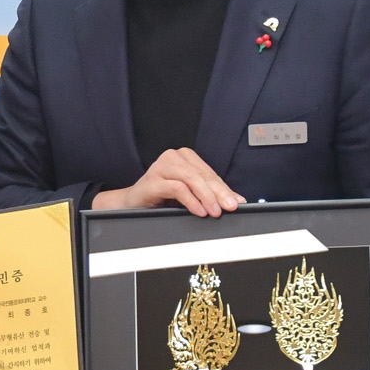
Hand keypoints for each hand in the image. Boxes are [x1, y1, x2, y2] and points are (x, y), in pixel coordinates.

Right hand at [92, 148, 244, 217]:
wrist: (131, 204)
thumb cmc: (160, 198)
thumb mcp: (189, 195)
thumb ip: (209, 194)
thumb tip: (235, 200)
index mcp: (185, 158)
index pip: (209, 173)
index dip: (225, 188)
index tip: (237, 201)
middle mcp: (173, 157)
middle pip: (202, 175)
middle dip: (219, 193)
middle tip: (230, 207)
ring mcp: (161, 166)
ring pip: (192, 179)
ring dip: (206, 197)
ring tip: (215, 211)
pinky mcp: (152, 180)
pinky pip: (177, 188)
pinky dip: (191, 200)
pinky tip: (199, 210)